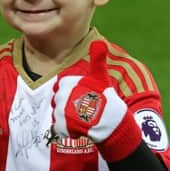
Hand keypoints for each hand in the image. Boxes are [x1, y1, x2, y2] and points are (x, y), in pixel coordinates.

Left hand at [51, 40, 141, 161]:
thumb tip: (99, 41)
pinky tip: (81, 127)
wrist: (110, 122)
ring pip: (59, 115)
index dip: (73, 93)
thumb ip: (97, 60)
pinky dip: (69, 129)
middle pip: (59, 102)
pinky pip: (60, 128)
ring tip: (83, 118)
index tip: (84, 96)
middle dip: (69, 105)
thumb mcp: (100, 77)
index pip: (62, 88)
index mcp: (66, 82)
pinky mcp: (61, 126)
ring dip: (70, 117)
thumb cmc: (105, 97)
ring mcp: (60, 111)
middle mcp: (60, 95)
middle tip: (84, 108)